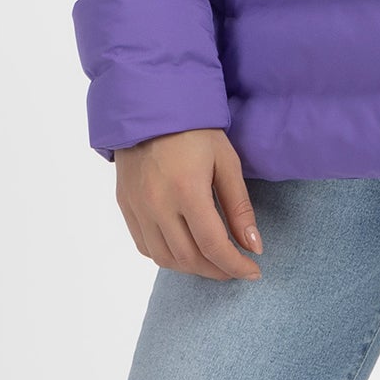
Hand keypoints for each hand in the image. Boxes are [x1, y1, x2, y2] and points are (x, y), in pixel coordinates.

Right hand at [115, 128, 262, 279]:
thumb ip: (239, 208)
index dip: (235, 266)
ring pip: (164, 259)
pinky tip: (185, 250)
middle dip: (217, 271)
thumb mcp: (226, 163)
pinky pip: (145, 246)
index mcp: (186, 191)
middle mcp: (157, 204)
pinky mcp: (126, 205)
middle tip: (236, 268)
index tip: (253, 271)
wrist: (150, 108)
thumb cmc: (194, 131)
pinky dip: (167, 257)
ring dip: (192, 268)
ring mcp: (137, 207)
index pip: (213, 246)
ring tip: (212, 262)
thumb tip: (254, 247)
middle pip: (189, 259)